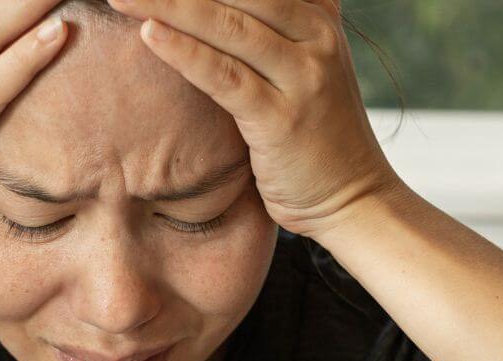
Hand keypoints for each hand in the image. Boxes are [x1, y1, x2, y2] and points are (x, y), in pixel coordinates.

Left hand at [105, 0, 402, 239]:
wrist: (353, 199)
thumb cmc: (317, 138)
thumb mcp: (307, 69)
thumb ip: (278, 33)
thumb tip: (220, 17)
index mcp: (319, 18)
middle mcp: (317, 36)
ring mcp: (303, 76)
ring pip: (226, 25)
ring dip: (167, 6)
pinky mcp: (281, 118)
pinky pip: (224, 75)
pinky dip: (183, 51)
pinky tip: (148, 34)